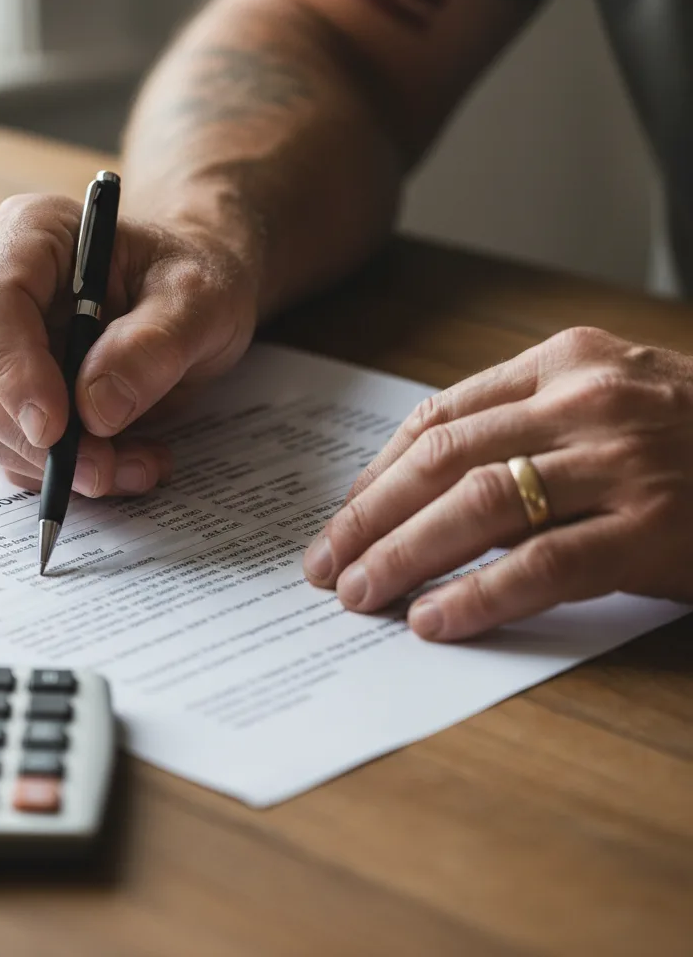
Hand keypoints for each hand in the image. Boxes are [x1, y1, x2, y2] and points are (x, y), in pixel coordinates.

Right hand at [0, 194, 256, 494]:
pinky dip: (64, 473)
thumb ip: (153, 345)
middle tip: (108, 470)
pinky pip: (10, 450)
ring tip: (139, 464)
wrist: (188, 301)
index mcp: (31, 234)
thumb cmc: (190, 281)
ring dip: (55, 466)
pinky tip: (126, 463)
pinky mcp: (3, 395)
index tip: (56, 429)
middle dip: (39, 440)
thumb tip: (95, 409)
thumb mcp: (200, 301)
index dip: (15, 373)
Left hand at [302, 327, 692, 640]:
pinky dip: (478, 595)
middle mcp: (588, 401)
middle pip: (443, 458)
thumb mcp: (609, 401)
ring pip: (478, 505)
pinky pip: (543, 564)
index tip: (344, 515)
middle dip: (371, 517)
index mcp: (566, 361)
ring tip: (359, 594)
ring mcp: (624, 462)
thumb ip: (525, 426)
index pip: (439, 415)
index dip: (378, 472)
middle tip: (325, 564)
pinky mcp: (657, 528)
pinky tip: (433, 620)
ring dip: (404, 554)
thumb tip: (421, 487)